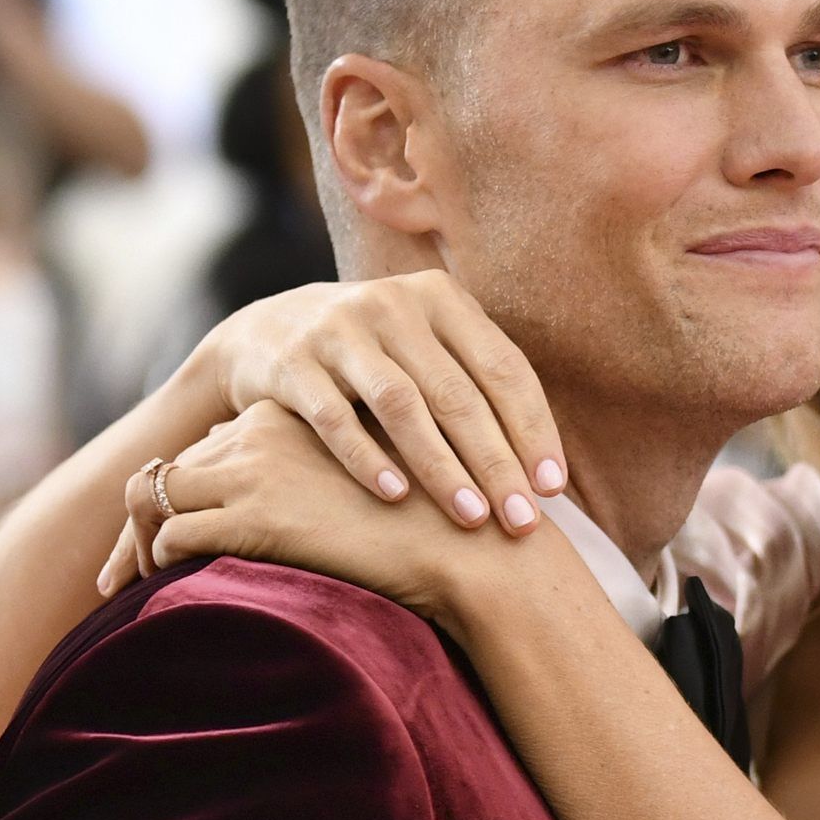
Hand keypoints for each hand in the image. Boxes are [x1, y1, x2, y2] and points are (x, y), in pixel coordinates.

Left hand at [99, 400, 531, 631]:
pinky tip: (165, 593)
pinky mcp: (255, 514)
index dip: (185, 491)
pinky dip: (157, 566)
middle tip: (121, 574)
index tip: (172, 536)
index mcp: (297, 414)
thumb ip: (331, 478)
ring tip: (133, 588)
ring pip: (154, 496)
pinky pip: (173, 535)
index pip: (212, 446)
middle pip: (172, 468)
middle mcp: (267, 429)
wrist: (472, 550)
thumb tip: (300, 513)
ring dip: (137, 545)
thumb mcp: (380, 484)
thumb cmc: (442, 528)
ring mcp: (257, 469)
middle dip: (141, 521)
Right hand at [198, 270, 563, 534]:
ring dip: (441, 466)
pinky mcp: (292, 363)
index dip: (533, 429)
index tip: (553, 489)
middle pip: (457, 392)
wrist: (266, 332)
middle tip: (522, 520)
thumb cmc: (375, 357)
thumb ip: (478, 386)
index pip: (503, 367)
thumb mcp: (427, 348)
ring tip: (472, 518)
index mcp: (441, 299)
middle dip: (495, 461)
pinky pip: (335, 417)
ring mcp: (338, 330)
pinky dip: (366, 458)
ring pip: (401, 405)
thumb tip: (549, 474)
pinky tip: (396, 497)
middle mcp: (393, 304)